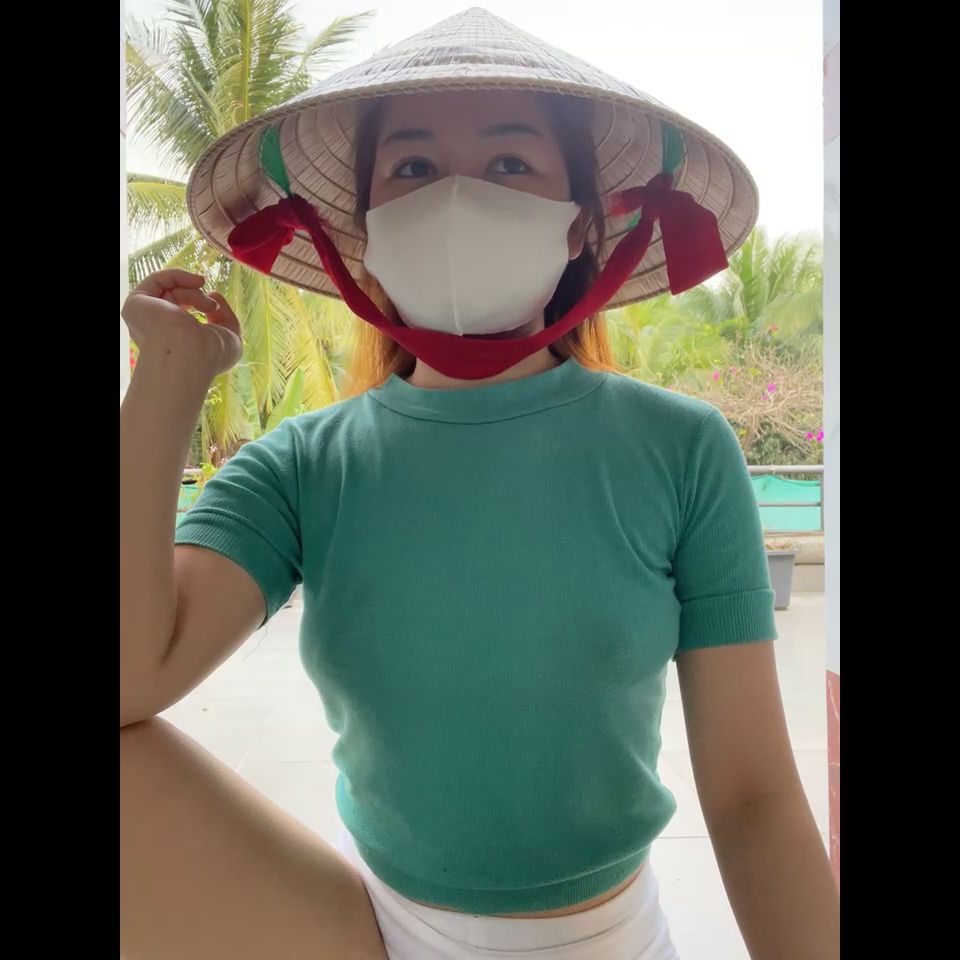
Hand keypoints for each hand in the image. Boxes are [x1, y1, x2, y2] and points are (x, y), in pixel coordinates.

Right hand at [122, 270, 242, 378]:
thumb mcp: (229, 334)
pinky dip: (179, 276)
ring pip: (170, 290)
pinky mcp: (136, 304)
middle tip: (212, 307)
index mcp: (172, 342)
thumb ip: (225, 316)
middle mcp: (155, 331)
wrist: (190, 357)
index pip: (182, 317)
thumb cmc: (211, 355)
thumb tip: (212, 295)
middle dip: (198, 298)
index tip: (216, 308)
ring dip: (194, 293)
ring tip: (208, 306)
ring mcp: (145, 317)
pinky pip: (157, 280)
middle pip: (177, 301)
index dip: (201, 306)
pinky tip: (198, 282)